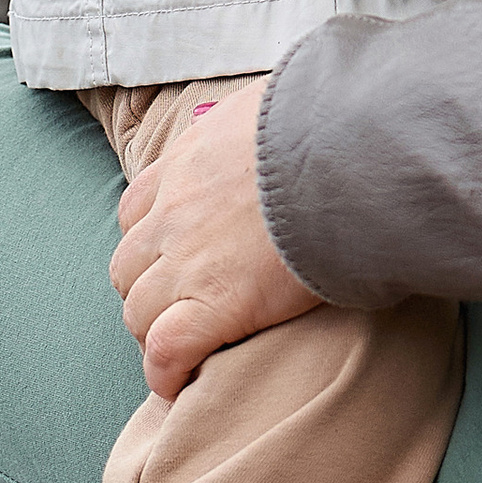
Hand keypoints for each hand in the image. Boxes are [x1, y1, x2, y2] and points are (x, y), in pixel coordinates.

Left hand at [109, 79, 321, 398]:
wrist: (352, 150)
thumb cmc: (333, 122)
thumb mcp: (280, 100)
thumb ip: (261, 123)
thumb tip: (289, 115)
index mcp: (188, 160)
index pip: (137, 208)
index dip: (154, 241)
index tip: (179, 257)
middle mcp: (175, 210)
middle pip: (129, 266)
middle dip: (150, 289)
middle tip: (187, 306)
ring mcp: (188, 259)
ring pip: (139, 312)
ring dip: (158, 330)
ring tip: (192, 346)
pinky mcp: (215, 303)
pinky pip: (167, 350)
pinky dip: (167, 371)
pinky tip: (182, 382)